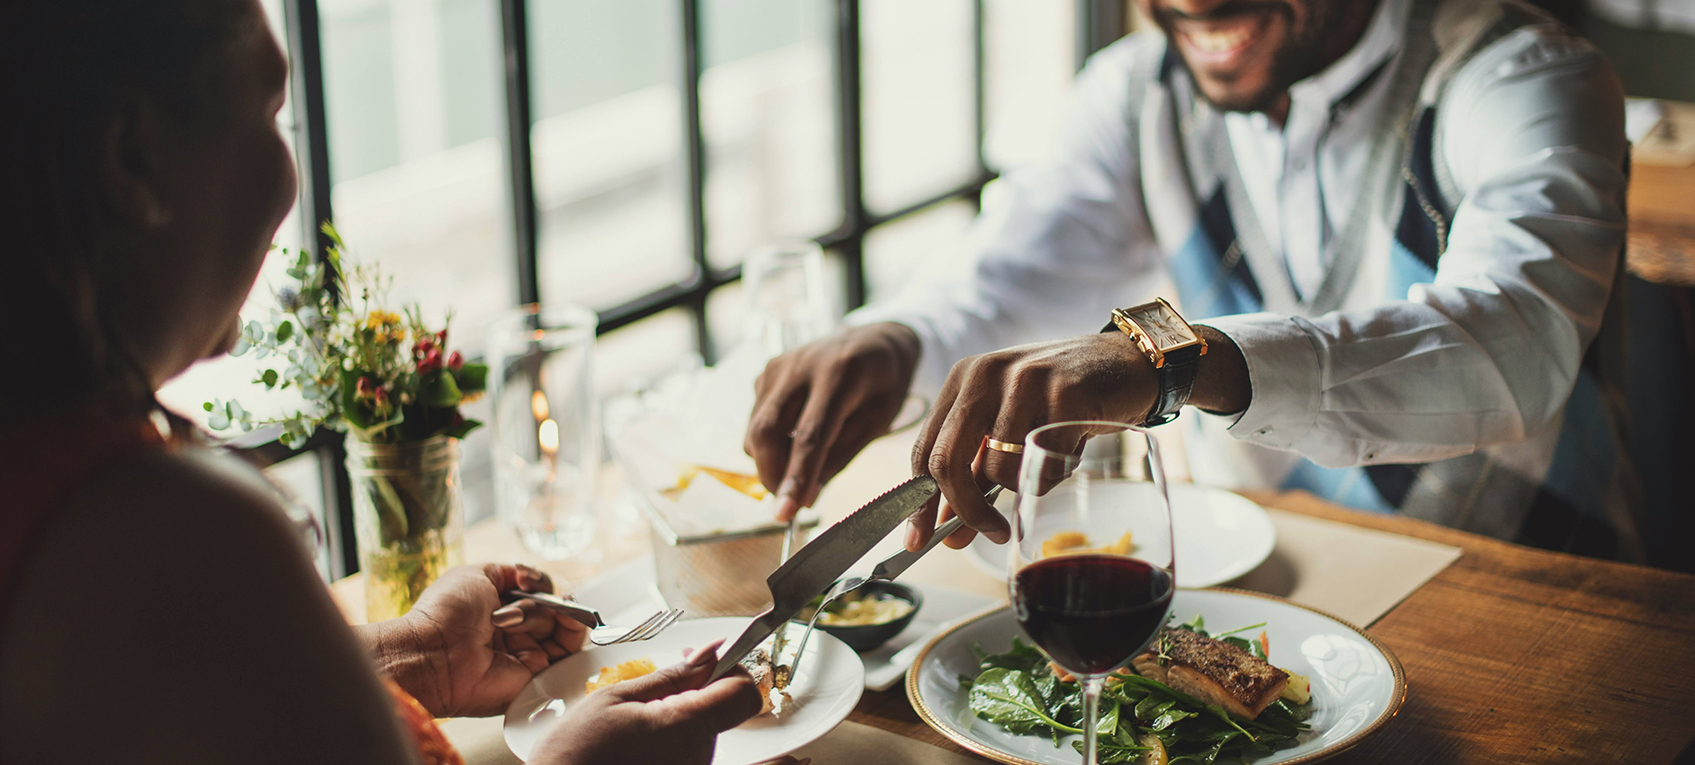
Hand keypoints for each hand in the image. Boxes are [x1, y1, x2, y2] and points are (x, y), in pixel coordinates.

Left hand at [360, 563, 587, 717]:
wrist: (435, 652)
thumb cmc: (447, 612)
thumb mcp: (476, 575)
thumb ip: (508, 572)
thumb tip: (530, 576)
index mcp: (499, 610)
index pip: (536, 592)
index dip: (538, 582)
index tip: (524, 579)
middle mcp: (516, 633)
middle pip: (551, 607)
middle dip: (539, 599)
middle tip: (513, 606)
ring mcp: (528, 653)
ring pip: (561, 623)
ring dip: (547, 612)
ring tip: (518, 618)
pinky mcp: (539, 673)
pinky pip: (570, 649)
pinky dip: (575, 627)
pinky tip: (565, 616)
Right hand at [528, 639, 764, 764]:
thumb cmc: (577, 750)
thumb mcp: (618, 698)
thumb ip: (672, 675)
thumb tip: (711, 651)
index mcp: (686, 727)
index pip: (743, 692)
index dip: (729, 669)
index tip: (703, 661)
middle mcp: (698, 755)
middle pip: (722, 709)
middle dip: (698, 688)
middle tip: (659, 684)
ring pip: (705, 729)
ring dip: (682, 713)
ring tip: (639, 718)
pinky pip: (690, 749)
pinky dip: (673, 736)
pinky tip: (641, 738)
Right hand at [745, 322, 921, 519]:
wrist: (876, 337)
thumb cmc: (884, 382)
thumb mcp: (878, 421)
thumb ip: (841, 456)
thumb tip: (806, 497)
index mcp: (839, 374)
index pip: (809, 436)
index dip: (795, 478)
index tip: (785, 514)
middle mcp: (801, 365)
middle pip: (766, 432)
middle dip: (771, 475)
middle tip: (790, 501)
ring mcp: (779, 365)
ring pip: (755, 429)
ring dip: (770, 461)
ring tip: (800, 467)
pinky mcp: (767, 371)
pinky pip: (756, 418)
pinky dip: (769, 442)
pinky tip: (795, 438)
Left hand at [906, 325, 1248, 551]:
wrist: (1128, 363)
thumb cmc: (1063, 399)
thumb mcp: (1009, 426)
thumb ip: (976, 472)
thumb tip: (949, 531)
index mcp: (963, 379)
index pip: (924, 449)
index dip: (918, 502)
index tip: (918, 540)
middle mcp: (985, 374)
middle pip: (946, 462)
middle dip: (964, 511)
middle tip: (988, 534)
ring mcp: (1024, 380)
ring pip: (998, 470)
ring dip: (1024, 485)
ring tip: (1048, 461)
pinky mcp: (1064, 393)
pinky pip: (1044, 465)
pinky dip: (1055, 475)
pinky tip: (1070, 451)